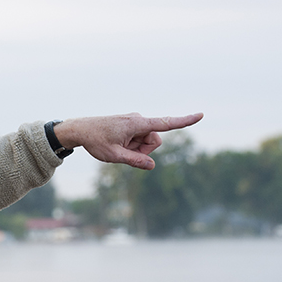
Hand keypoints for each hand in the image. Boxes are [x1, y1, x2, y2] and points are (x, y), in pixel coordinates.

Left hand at [53, 113, 203, 169]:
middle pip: (155, 140)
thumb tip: (152, 165)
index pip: (165, 123)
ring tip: (118, 146)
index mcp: (136, 124)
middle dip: (144, 150)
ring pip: (147, 141)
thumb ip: (134, 161)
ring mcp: (135, 122)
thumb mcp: (114, 156)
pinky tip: (117, 143)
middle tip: (124, 151)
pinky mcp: (131, 125)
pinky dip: (131, 145)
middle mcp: (139, 119)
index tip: (200, 115)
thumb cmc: (95, 141)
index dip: (184, 121)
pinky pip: (139, 138)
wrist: (80, 129)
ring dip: (136, 148)